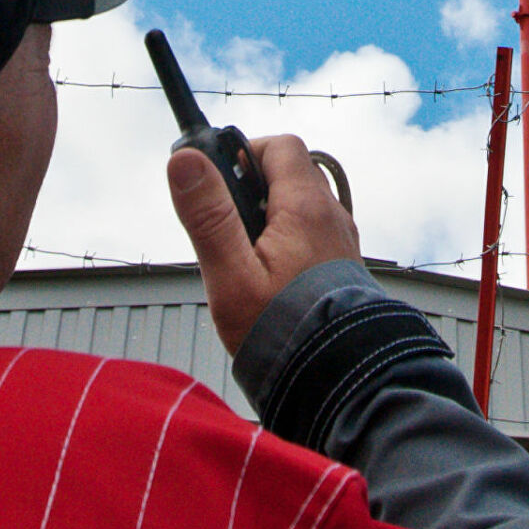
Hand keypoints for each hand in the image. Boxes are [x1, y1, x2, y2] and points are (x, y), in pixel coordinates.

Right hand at [167, 133, 361, 353]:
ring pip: (302, 204)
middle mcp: (331, 215)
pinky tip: (269, 278)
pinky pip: (314, 232)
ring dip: (271, 215)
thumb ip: (208, 215)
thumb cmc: (281, 331)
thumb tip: (185, 160)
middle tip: (225, 226)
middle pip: (291, 173)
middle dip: (253, 187)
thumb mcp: (231, 275)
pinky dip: (289, 239)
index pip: (280, 146)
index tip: (217, 179)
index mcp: (306, 207)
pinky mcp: (343, 265)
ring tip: (243, 258)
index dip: (245, 151)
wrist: (337, 381)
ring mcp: (341, 240)